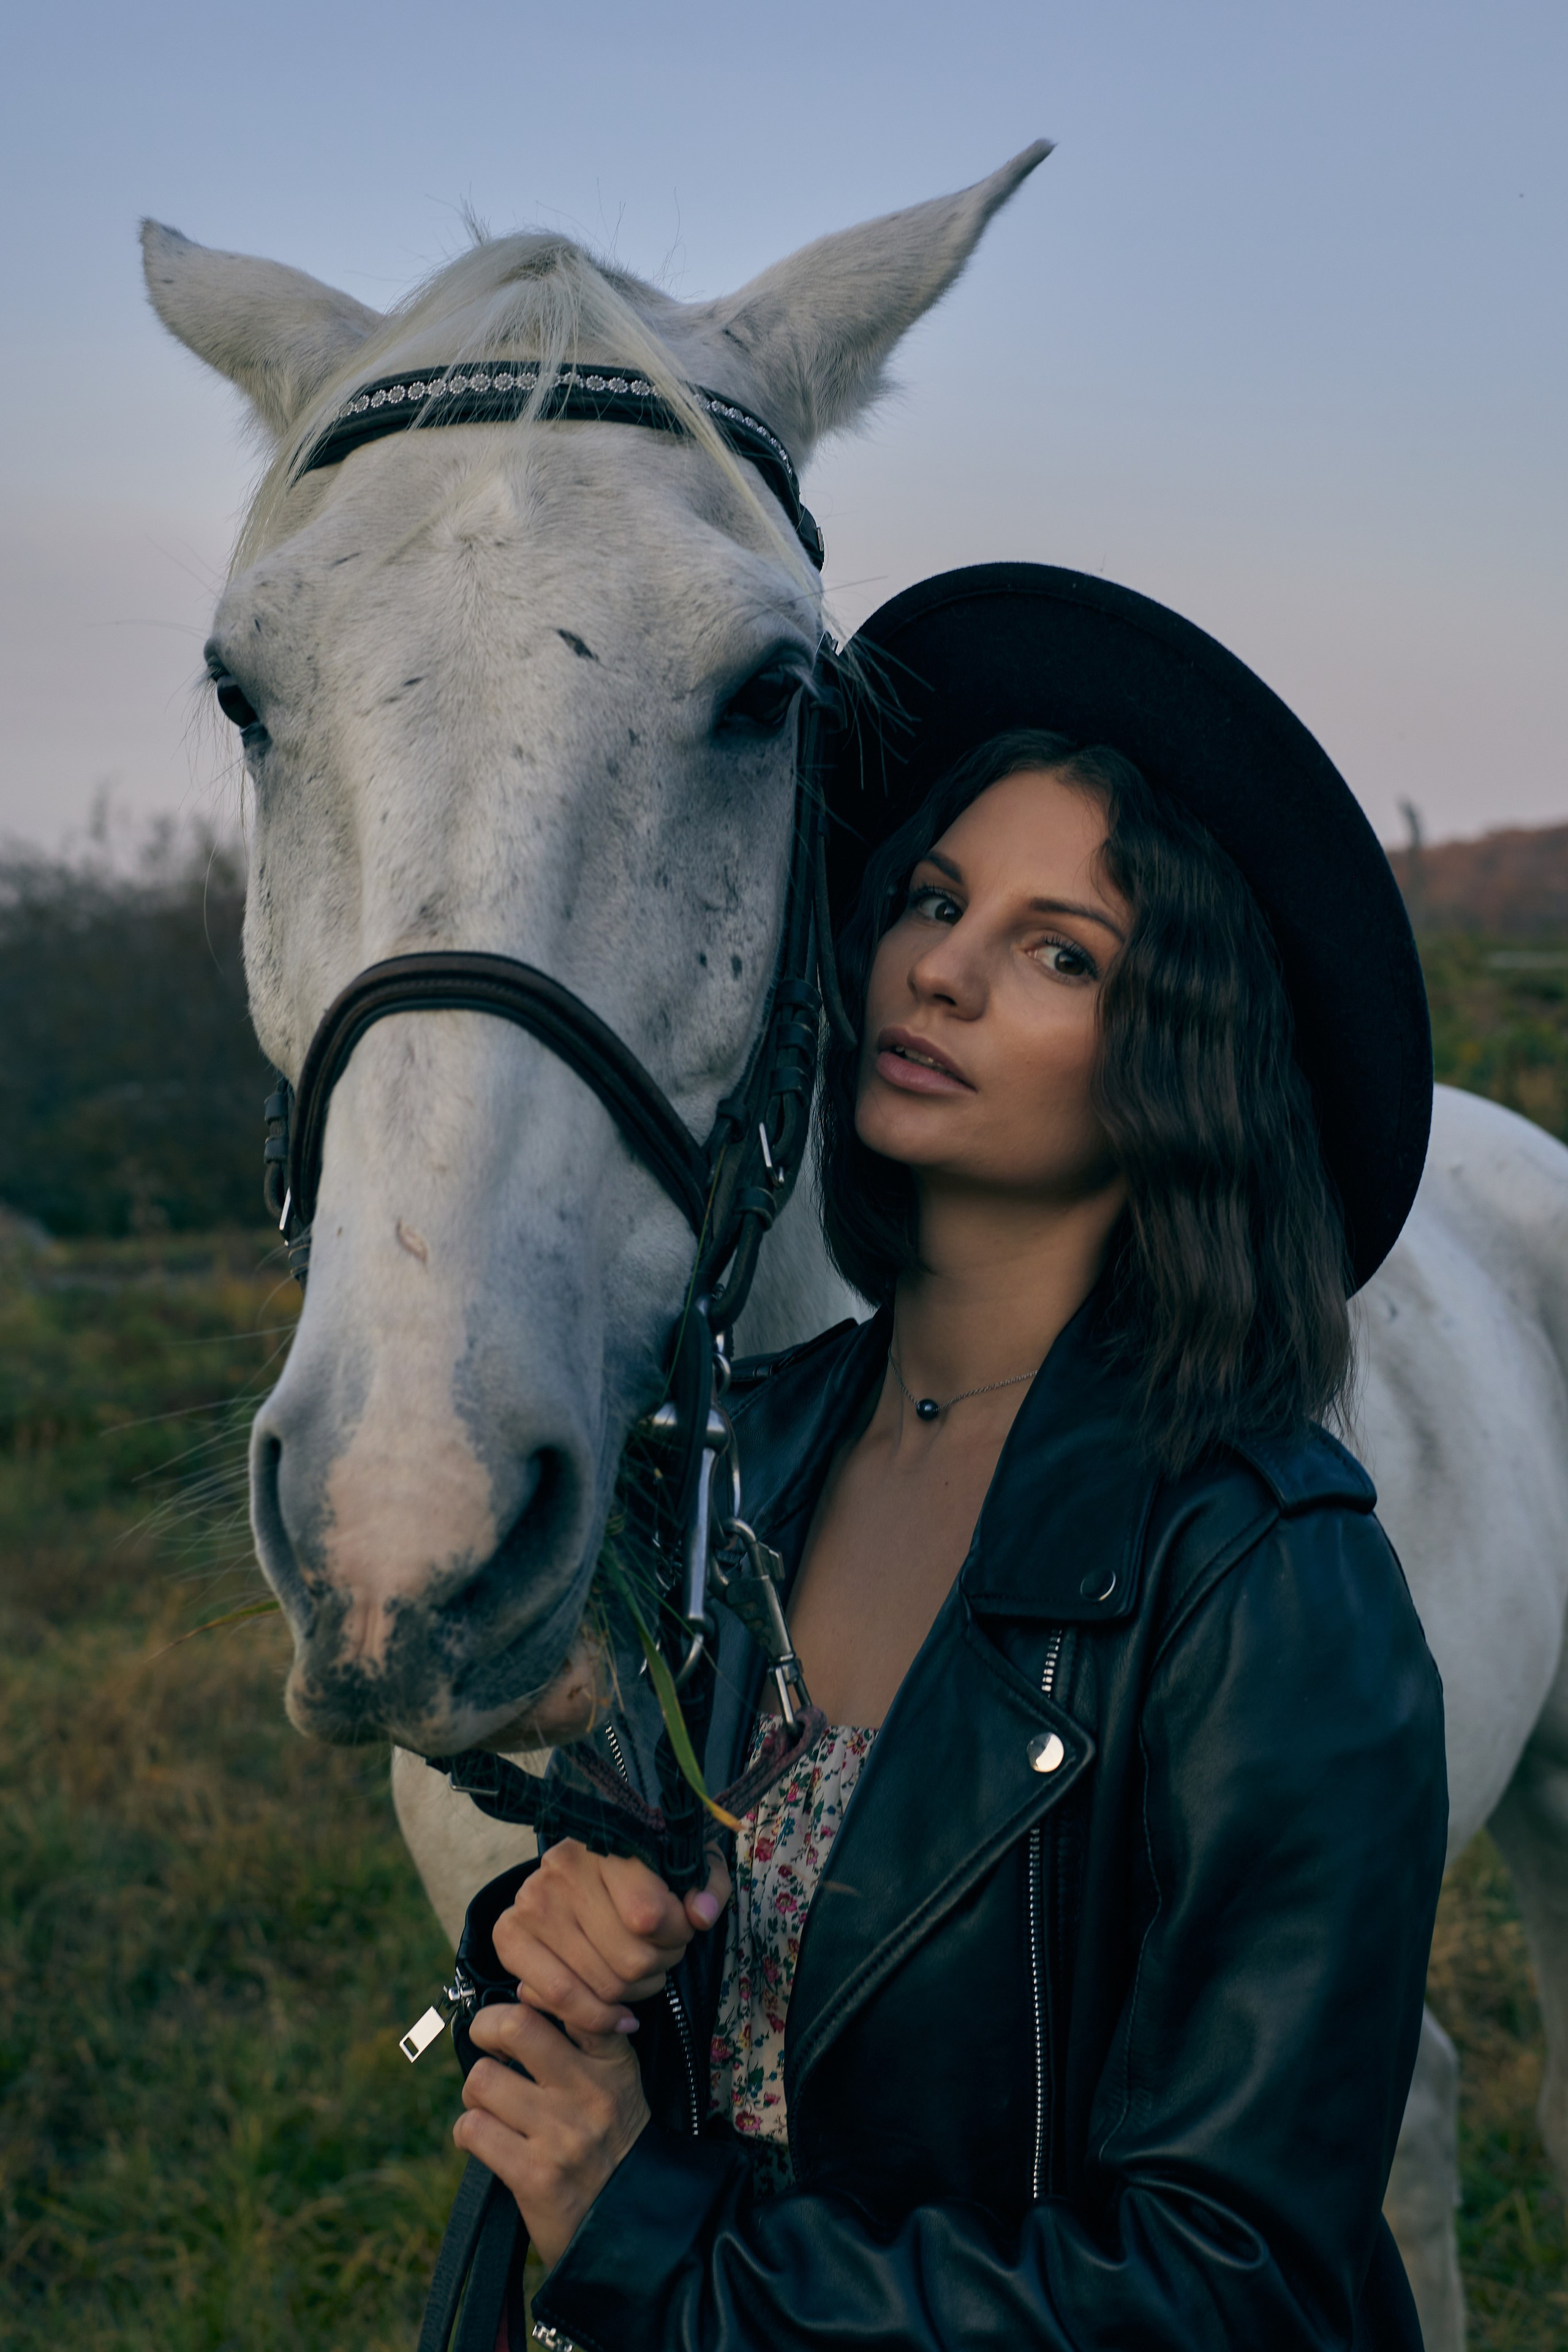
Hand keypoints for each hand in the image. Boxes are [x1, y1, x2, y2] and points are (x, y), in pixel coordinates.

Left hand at [455, 2001, 650, 2267]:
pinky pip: (474, 2129)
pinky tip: (484, 2138)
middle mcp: (589, 2092)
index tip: (524, 1998)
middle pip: (516, 2027)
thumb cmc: (610, 2143)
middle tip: (488, 2045)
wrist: (630, 2226)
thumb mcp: (616, 2083)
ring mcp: (561, 2134)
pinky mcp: (535, 2176)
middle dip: (486, 2029)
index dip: (537, 1989)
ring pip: (483, 2080)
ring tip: (489, 2104)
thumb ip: (581, 2043)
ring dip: (475, 2092)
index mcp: (612, 2062)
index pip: (574, 2002)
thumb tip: (521, 2000)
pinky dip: (468, 2132)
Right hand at [495, 1837, 731, 2035]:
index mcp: (608, 1844)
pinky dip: (596, 2017)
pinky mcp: (508, 1936)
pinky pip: (557, 1998)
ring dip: (634, 1992)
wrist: (583, 1873)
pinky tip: (618, 2013)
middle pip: (629, 1959)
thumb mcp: (686, 1867)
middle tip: (660, 1955)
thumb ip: (708, 1886)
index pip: (650, 1915)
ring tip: (640, 1974)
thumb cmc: (643, 1873)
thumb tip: (701, 1915)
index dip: (677, 1935)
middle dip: (658, 1966)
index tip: (682, 1930)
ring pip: (601, 1984)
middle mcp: (561, 1870)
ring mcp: (530, 1904)